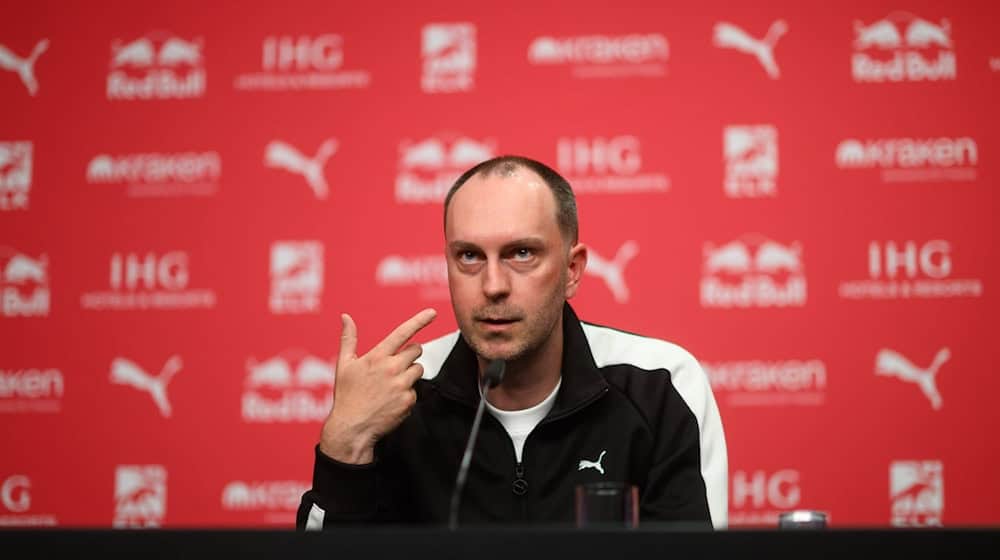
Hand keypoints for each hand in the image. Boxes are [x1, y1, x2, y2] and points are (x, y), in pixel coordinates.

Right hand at [319, 308, 436, 463]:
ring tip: (390, 385)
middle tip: (395, 366)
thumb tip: (346, 317)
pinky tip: (392, 400)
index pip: (402, 333)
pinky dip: (406, 394)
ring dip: (409, 374)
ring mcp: (402, 385)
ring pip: (418, 370)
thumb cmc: (347, 395)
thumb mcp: (344, 365)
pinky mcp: (408, 400)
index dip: (419, 321)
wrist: (352, 428)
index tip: (432, 313)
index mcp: (377, 356)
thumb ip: (348, 339)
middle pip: (416, 350)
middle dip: (409, 354)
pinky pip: (415, 390)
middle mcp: (392, 368)